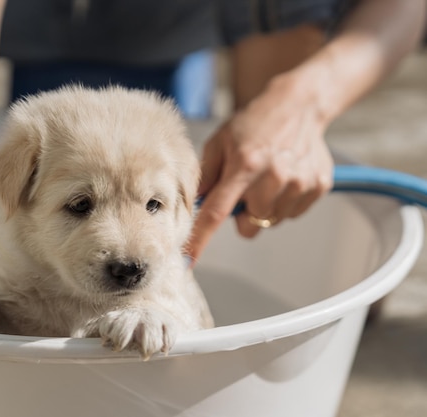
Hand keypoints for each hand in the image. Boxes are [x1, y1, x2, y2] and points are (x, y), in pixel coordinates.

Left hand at [187, 75, 332, 263]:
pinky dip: (284, 202)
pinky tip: (284, 178)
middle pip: (248, 225)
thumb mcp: (220, 142)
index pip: (215, 213)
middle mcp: (274, 177)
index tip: (187, 262)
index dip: (199, 240)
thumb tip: (190, 206)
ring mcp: (299, 183)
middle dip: (242, 213)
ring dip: (264, 207)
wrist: (299, 105)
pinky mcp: (318, 187)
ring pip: (271, 221)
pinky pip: (292, 214)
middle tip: (245, 187)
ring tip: (267, 177)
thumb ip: (205, 176)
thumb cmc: (254, 123)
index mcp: (244, 165)